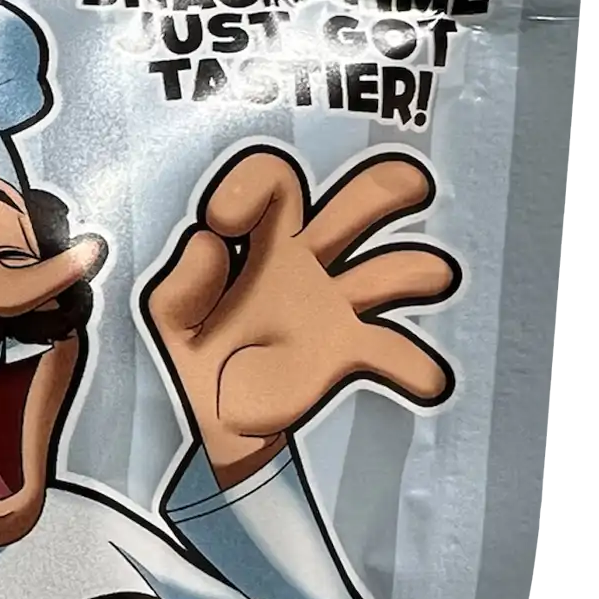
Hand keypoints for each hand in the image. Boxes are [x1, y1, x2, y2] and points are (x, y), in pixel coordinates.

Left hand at [143, 147, 459, 487]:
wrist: (206, 417)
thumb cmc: (188, 350)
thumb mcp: (167, 316)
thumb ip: (182, 284)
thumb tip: (207, 243)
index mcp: (258, 238)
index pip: (276, 181)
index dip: (255, 185)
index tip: (222, 222)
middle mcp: (305, 260)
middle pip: (360, 203)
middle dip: (387, 186)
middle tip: (408, 186)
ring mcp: (332, 303)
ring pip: (392, 268)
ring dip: (417, 268)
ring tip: (431, 275)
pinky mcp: (345, 349)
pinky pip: (390, 350)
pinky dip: (414, 365)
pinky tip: (427, 380)